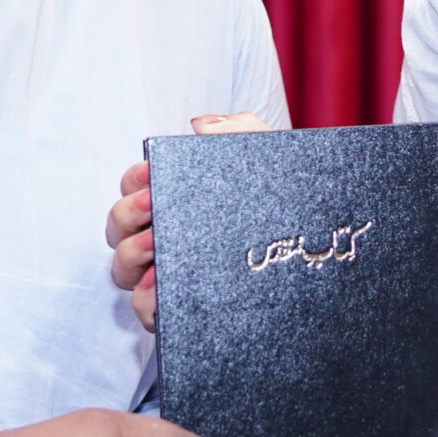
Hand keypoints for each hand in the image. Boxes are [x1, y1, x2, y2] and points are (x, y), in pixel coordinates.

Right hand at [108, 112, 272, 331]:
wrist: (320, 261)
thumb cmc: (283, 207)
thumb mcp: (269, 163)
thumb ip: (240, 132)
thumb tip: (201, 125)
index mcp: (176, 201)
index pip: (134, 187)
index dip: (134, 178)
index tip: (150, 172)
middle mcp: (165, 237)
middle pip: (118, 226)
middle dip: (127, 213)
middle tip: (152, 205)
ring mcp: (169, 274)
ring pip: (122, 269)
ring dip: (129, 255)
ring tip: (155, 246)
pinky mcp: (179, 310)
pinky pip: (145, 311)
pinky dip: (143, 301)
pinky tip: (158, 288)